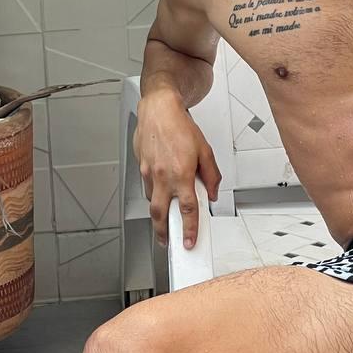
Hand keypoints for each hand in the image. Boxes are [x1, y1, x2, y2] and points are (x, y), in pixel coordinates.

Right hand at [133, 89, 220, 247]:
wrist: (158, 110)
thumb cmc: (179, 126)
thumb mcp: (205, 150)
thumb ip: (211, 175)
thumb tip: (212, 193)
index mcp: (181, 174)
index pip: (187, 209)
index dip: (189, 229)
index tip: (190, 241)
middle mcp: (162, 176)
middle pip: (160, 214)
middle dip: (163, 233)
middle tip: (168, 242)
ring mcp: (148, 173)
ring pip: (152, 201)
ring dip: (158, 214)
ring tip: (165, 220)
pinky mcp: (140, 167)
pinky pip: (147, 188)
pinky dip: (154, 194)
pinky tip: (160, 192)